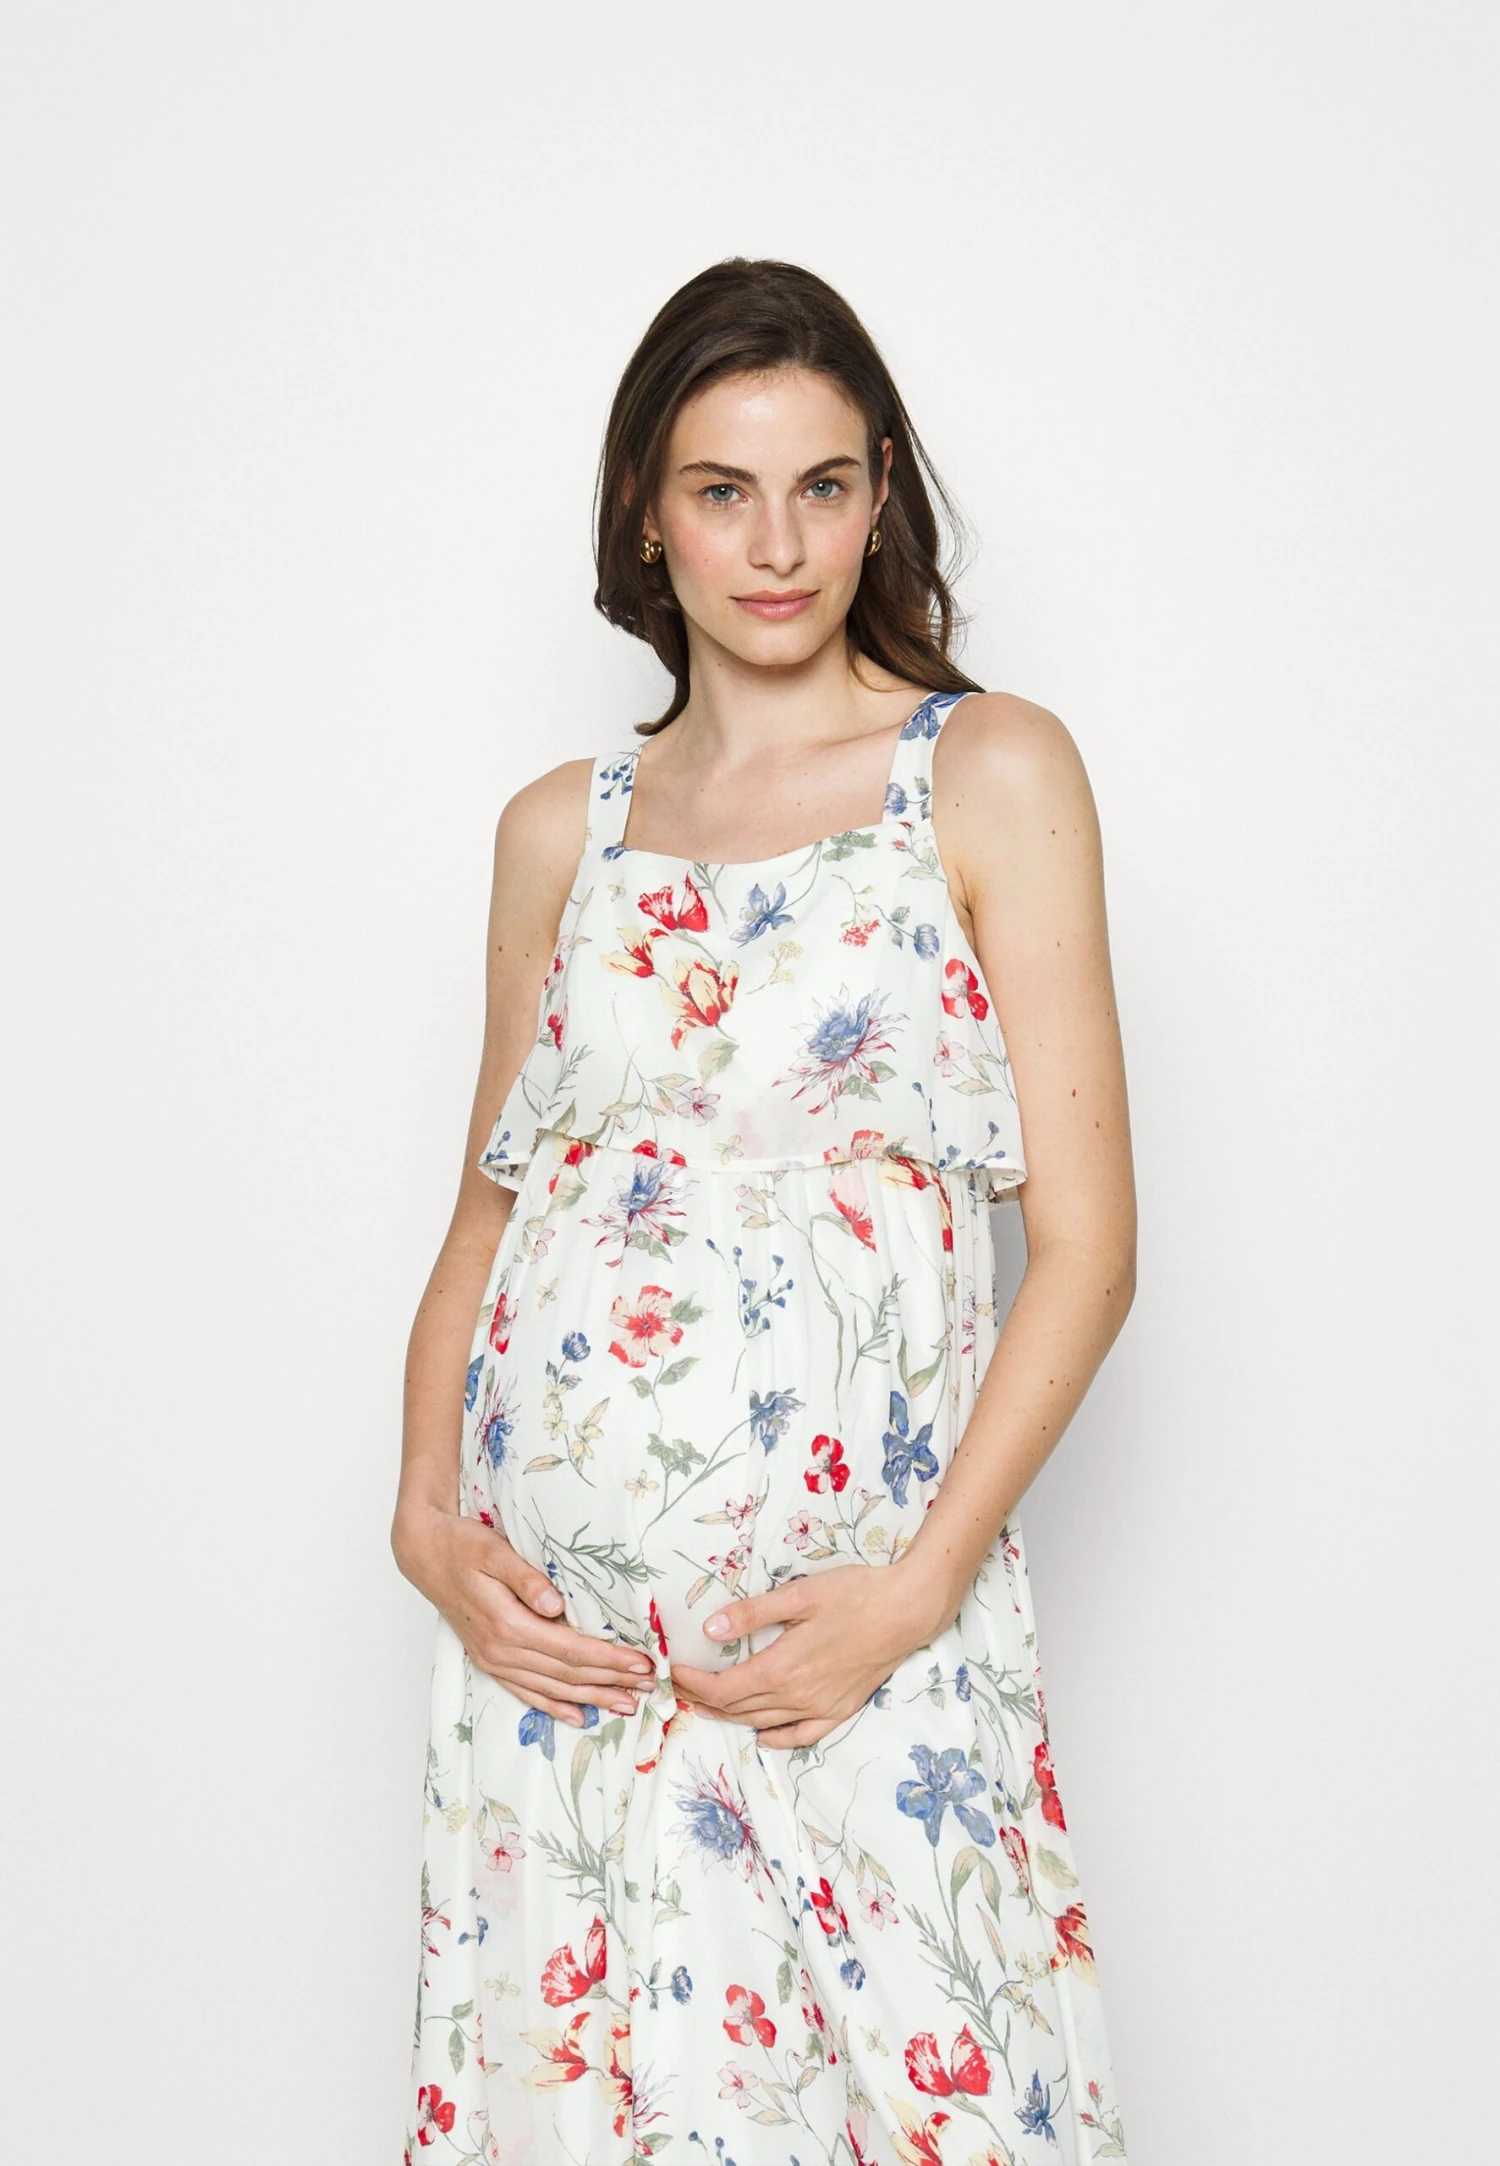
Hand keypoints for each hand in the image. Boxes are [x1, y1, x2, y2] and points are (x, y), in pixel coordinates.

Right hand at [392, 1503, 654, 1725]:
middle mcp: (501, 1650)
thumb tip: (555, 1604)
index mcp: (507, 1624)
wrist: (424, 1555)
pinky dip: (554, 1707)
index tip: (641, 1662)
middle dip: (611, 1681)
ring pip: (551, 1689)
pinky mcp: (489, 1661)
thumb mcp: (493, 1550)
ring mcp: (493, 1660)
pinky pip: (525, 1692)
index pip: (570, 1649)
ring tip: (627, 1705)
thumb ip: (525, 1577)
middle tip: (649, 1684)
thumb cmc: (461, 1546)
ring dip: (591, 1698)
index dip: (609, 1659)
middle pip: (567, 1673)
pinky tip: (578, 1716)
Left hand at [669, 1560, 941, 1749]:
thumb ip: (753, 1614)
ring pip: (764, 1722)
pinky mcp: (840, 1709)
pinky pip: (802, 1735)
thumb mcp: (799, 1594)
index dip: (695, 1684)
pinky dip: (777, 1739)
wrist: (907, 1611)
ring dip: (732, 1718)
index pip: (724, 1688)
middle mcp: (797, 1696)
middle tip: (683, 1687)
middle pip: (739, 1708)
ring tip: (708, 1706)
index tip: (675, 1672)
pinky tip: (764, 1736)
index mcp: (782, 1668)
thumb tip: (710, 1630)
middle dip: (705, 1699)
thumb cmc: (854, 1594)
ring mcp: (820, 1707)